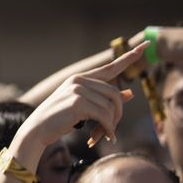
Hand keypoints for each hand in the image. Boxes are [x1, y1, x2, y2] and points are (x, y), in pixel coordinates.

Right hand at [17, 45, 142, 154]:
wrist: (37, 129)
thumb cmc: (59, 119)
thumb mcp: (83, 107)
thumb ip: (105, 99)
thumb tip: (130, 93)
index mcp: (80, 78)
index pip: (110, 68)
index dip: (129, 58)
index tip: (146, 46)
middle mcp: (79, 80)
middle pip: (115, 93)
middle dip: (118, 113)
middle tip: (113, 129)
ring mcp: (77, 90)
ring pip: (110, 106)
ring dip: (111, 124)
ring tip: (106, 135)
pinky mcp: (77, 102)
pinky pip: (104, 115)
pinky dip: (108, 128)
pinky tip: (105, 136)